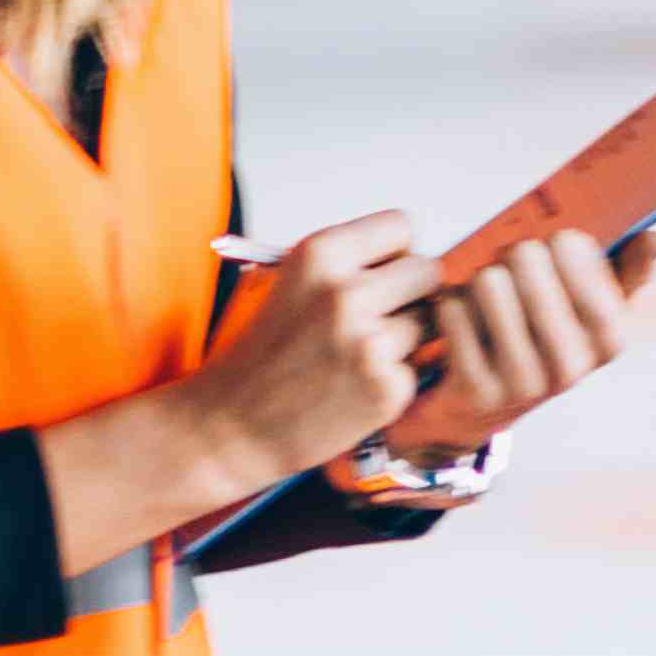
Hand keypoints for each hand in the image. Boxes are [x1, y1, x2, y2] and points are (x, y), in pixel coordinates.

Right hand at [193, 214, 430, 499]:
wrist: (226, 429)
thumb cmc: (257, 358)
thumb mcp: (291, 283)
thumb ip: (347, 264)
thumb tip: (410, 256)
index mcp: (319, 255)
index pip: (401, 226)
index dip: (394, 253)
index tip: (381, 274)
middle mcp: (346, 292)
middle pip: (428, 271)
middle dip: (411, 293)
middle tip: (381, 317)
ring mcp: (368, 342)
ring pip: (429, 321)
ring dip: (406, 338)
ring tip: (357, 357)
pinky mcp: (385, 389)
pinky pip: (417, 368)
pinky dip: (394, 381)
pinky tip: (354, 391)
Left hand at [423, 219, 655, 438]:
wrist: (484, 406)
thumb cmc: (543, 337)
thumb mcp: (590, 310)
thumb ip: (627, 272)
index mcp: (610, 339)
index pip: (576, 251)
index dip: (559, 242)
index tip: (555, 253)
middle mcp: (573, 366)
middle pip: (528, 258)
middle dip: (513, 254)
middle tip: (511, 274)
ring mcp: (524, 383)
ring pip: (489, 281)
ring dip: (481, 280)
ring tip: (487, 301)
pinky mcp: (477, 390)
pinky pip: (455, 310)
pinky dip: (452, 305)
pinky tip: (464, 324)